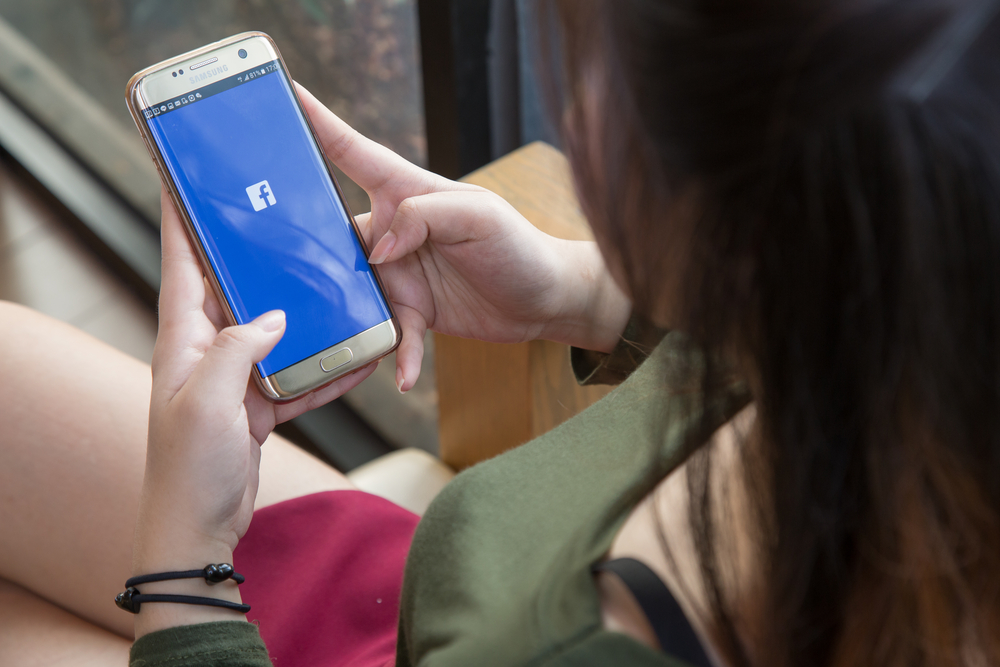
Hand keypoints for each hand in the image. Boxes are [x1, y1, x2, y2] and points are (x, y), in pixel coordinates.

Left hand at [132, 189, 378, 635]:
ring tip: (338, 288)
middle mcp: (205, 351)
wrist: (198, 530)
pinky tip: (357, 358)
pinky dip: (324, 368)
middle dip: (259, 258)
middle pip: (234, 289)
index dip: (185, 219)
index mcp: (182, 340)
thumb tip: (276, 316)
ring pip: (274, 331)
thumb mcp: (209, 400)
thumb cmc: (189, 468)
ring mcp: (232, 379)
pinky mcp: (256, 405)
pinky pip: (296, 375)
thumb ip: (239, 348)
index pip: (182, 264)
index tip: (193, 176)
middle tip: (291, 223)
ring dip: (306, 315)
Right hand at [296, 85, 630, 391]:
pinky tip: (399, 372)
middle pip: (334, 231)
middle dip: (303, 242)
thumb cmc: (520, 246)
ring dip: (343, 310)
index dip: (316, 124)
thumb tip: (379, 249)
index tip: (279, 96)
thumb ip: (423, 216)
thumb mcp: (478, 216)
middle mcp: (396, 230)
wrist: (547, 301)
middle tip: (269, 256)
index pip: (352, 153)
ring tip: (330, 330)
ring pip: (351, 288)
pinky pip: (388, 332)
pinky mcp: (413, 310)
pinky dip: (393, 352)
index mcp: (408, 192)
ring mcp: (400, 272)